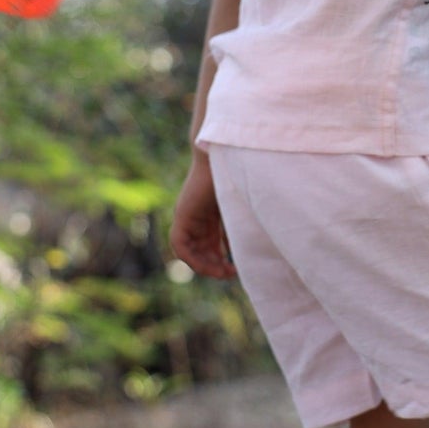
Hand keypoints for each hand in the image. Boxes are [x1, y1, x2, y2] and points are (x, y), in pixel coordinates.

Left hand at [169, 153, 234, 279]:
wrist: (226, 153)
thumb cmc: (239, 175)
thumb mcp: (241, 210)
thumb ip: (240, 229)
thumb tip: (249, 253)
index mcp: (210, 213)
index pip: (210, 244)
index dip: (221, 259)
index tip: (236, 268)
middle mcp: (196, 216)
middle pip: (199, 249)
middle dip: (214, 265)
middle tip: (231, 274)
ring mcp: (187, 215)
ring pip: (188, 250)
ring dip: (203, 265)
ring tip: (222, 272)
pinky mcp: (182, 214)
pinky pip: (179, 244)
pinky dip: (191, 257)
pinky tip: (207, 263)